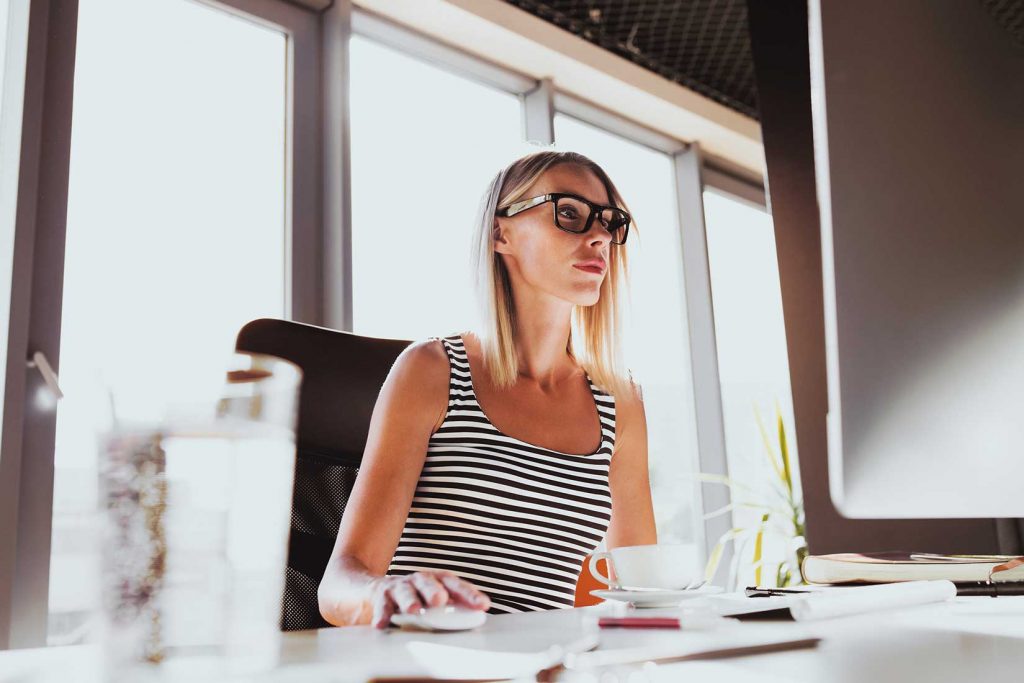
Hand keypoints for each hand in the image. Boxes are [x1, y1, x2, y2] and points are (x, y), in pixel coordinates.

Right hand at [368, 570, 490, 628]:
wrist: (377, 587)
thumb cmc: (416, 596)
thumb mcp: (435, 598)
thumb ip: (454, 606)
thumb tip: (479, 616)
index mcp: (437, 580)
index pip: (455, 584)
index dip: (469, 594)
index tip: (483, 605)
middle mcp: (420, 580)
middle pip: (428, 582)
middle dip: (434, 590)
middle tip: (440, 600)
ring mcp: (400, 586)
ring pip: (405, 591)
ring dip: (409, 599)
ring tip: (413, 610)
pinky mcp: (381, 595)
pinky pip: (382, 605)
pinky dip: (382, 614)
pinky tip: (381, 624)